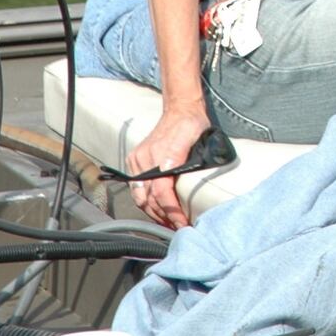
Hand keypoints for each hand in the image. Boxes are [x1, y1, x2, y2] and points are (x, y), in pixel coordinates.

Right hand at [122, 103, 210, 228]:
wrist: (179, 108)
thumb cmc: (192, 125)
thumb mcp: (201, 140)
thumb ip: (195, 163)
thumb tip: (193, 188)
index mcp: (164, 156)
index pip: (163, 193)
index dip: (172, 212)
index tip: (182, 224)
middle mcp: (146, 159)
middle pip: (149, 200)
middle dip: (163, 217)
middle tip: (177, 227)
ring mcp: (137, 160)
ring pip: (140, 197)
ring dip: (153, 213)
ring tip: (167, 222)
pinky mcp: (133, 160)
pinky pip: (136, 188)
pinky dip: (145, 201)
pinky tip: (156, 209)